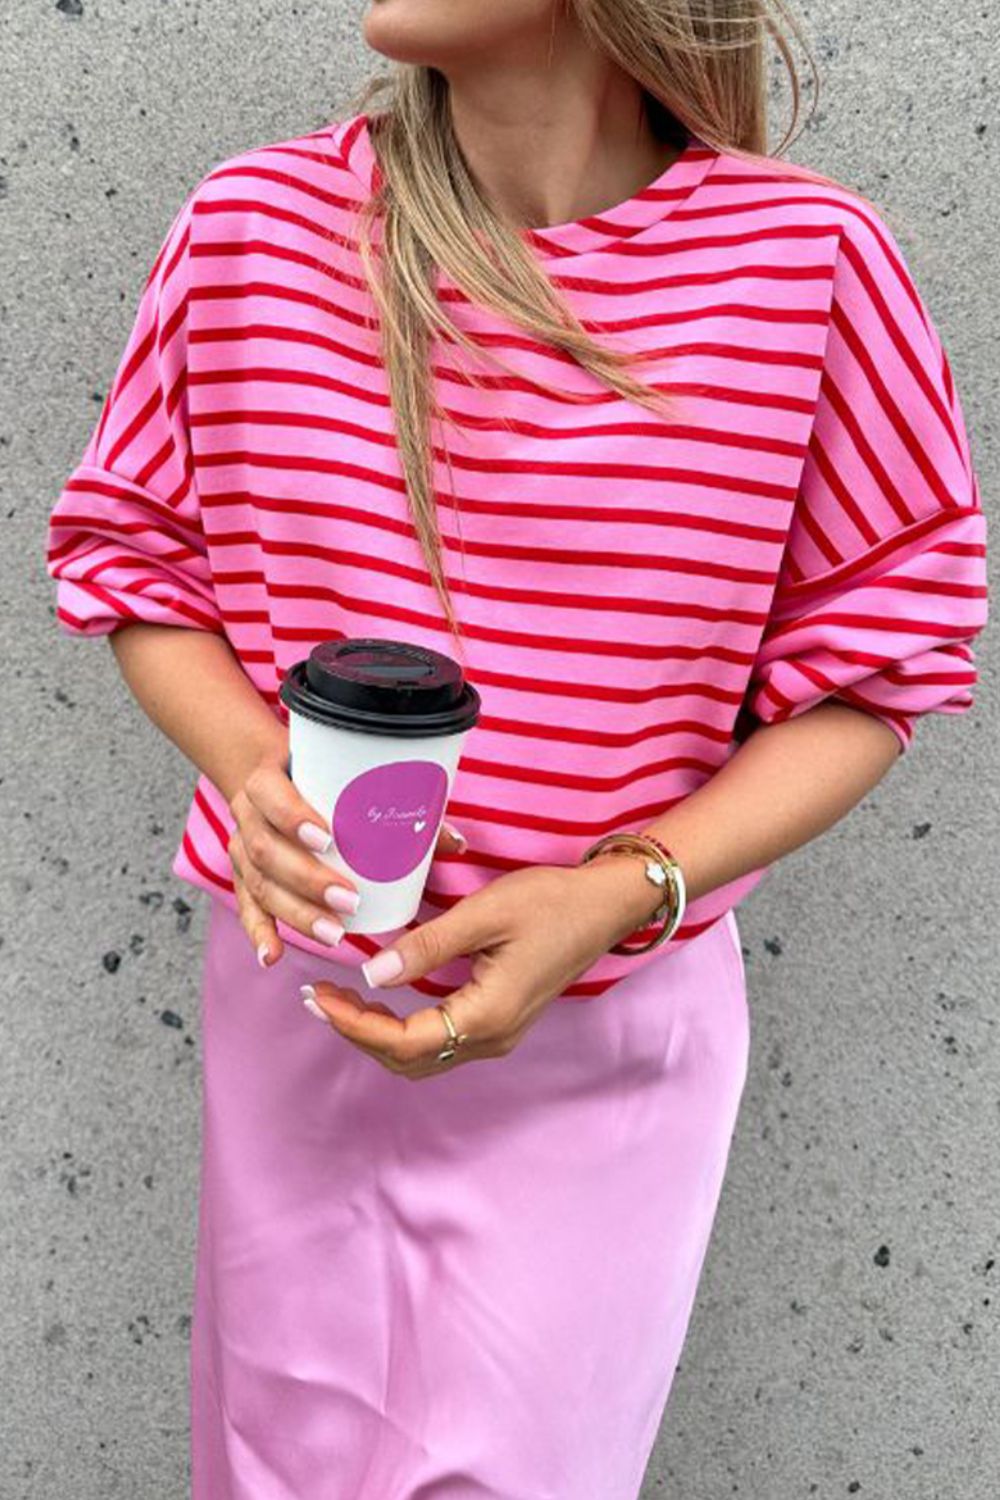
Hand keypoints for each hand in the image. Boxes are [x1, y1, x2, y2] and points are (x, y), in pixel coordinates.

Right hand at [227, 735, 468, 966]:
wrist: (272, 776)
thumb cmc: (319, 779)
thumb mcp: (349, 779)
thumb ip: (399, 804)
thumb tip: (455, 842)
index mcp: (267, 781)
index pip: (270, 795)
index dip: (293, 817)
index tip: (328, 838)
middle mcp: (247, 816)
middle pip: (266, 850)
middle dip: (307, 879)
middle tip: (349, 899)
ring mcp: (241, 850)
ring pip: (259, 885)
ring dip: (297, 913)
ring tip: (334, 933)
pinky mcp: (244, 878)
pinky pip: (248, 909)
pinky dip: (260, 934)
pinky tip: (274, 956)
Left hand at [301, 856, 658, 1078]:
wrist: (606, 906)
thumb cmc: (553, 902)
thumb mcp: (485, 913)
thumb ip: (427, 946)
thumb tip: (372, 972)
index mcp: (487, 1016)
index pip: (403, 1041)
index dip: (354, 1025)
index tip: (320, 997)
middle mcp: (492, 1037)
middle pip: (407, 1059)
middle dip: (357, 1033)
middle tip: (319, 998)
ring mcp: (498, 1034)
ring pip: (423, 1056)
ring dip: (376, 1034)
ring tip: (341, 999)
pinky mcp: (500, 1020)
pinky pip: (440, 1040)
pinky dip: (401, 1028)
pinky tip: (381, 996)